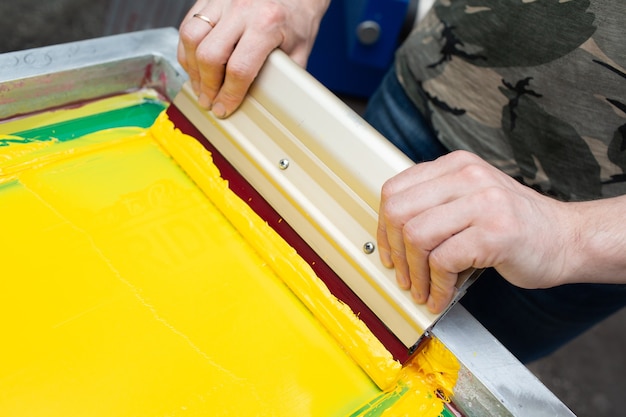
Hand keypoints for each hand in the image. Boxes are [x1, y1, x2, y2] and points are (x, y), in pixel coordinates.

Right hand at [178, 0, 328, 117]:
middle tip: (209, 101)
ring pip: (191, 37)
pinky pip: (188, 24)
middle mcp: (242, 9)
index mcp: (267, 23)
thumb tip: (267, 104)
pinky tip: (195, 64)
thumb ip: (283, 76)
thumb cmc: (297, 17)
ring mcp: (223, 0)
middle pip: (210, 55)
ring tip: (199, 85)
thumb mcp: (299, 50)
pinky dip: (187, 48)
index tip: (224, 108)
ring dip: (192, 67)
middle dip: (207, 86)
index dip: (228, 95)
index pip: (239, 69)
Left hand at [377, 150, 572, 313]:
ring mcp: (483, 201)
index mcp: (455, 166)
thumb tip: (391, 238)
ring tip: (422, 290)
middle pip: (399, 211)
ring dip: (414, 274)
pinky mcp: (495, 232)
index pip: (395, 190)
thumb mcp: (470, 200)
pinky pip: (443, 261)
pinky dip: (437, 287)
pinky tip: (442, 296)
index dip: (383, 226)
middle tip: (402, 276)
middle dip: (394, 251)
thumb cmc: (514, 225)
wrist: (566, 238)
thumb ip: (435, 206)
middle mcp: (468, 176)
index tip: (387, 250)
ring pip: (417, 236)